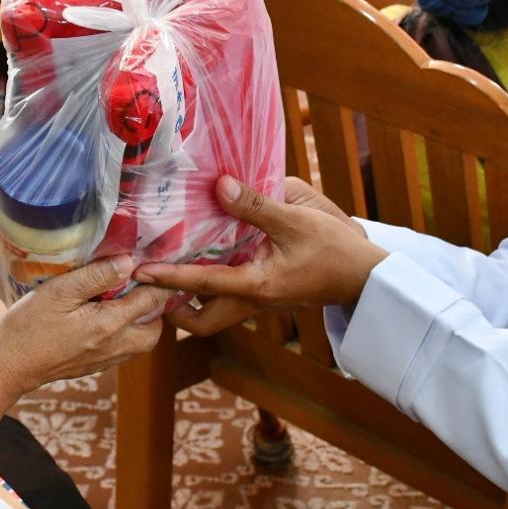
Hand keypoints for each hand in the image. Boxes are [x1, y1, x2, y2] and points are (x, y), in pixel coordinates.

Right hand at [0, 255, 173, 395]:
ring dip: (141, 322)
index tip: (147, 263)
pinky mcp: (94, 367)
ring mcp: (105, 360)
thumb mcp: (59, 291)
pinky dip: (125, 334)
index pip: (153, 300)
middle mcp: (115, 346)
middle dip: (154, 307)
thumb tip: (128, 262)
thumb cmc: (28, 326)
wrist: (7, 367)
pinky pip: (124, 351)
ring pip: (142, 343)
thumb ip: (96, 276)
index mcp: (110, 325)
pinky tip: (104, 318)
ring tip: (122, 300)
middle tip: (138, 285)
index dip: (155, 280)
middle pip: (155, 329)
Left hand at [132, 176, 385, 335]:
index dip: (168, 278)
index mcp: (256, 287)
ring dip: (191, 301)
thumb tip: (218, 185)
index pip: (201, 284)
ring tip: (171, 273)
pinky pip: (231, 298)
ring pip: (215, 313)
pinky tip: (208, 259)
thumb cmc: (334, 248)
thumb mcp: (295, 220)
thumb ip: (254, 204)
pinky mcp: (269, 295)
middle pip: (202, 322)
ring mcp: (261, 303)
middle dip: (173, 312)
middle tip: (153, 286)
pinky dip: (212, 287)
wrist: (366, 275)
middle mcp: (254, 302)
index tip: (140, 273)